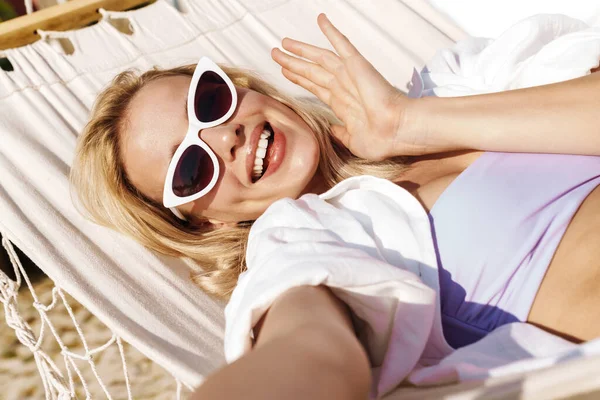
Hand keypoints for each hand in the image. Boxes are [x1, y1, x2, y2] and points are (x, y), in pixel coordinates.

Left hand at [271, 14, 418, 160]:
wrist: (395, 131)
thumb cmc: (380, 139)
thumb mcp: (352, 140)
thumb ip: (339, 133)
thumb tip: (331, 130)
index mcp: (341, 103)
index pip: (314, 86)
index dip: (299, 78)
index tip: (286, 71)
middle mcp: (342, 86)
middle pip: (311, 71)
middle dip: (293, 62)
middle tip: (276, 53)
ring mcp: (349, 74)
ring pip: (319, 58)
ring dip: (301, 49)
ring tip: (283, 43)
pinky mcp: (357, 66)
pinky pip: (342, 44)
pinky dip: (331, 31)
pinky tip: (321, 20)